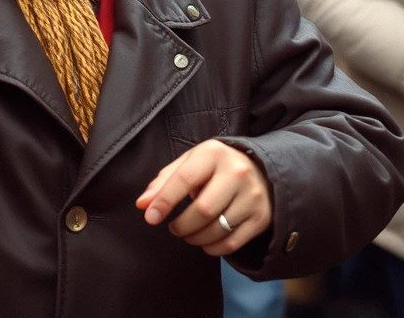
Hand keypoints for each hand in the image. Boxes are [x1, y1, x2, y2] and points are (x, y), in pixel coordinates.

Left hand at [136, 140, 272, 255]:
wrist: (260, 168)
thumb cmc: (215, 166)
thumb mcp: (190, 162)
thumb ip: (164, 181)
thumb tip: (142, 204)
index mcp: (213, 153)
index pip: (184, 179)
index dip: (164, 201)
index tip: (150, 217)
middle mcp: (236, 173)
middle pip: (203, 210)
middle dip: (181, 225)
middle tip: (173, 227)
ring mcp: (252, 196)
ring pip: (217, 229)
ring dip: (195, 238)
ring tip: (188, 233)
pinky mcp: (261, 217)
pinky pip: (232, 243)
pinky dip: (212, 248)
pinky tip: (205, 241)